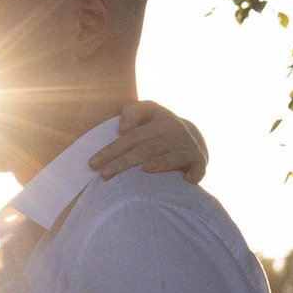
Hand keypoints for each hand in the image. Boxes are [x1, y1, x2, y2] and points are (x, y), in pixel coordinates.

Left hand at [89, 99, 207, 181]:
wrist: (192, 137)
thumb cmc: (159, 128)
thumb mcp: (148, 112)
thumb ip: (132, 112)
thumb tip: (122, 129)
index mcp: (160, 120)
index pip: (132, 136)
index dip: (112, 149)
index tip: (94, 163)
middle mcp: (174, 133)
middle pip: (147, 148)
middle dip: (124, 162)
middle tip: (104, 175)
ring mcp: (188, 148)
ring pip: (171, 158)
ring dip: (160, 163)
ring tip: (145, 169)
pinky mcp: (199, 162)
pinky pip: (198, 169)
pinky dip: (195, 174)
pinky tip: (188, 180)